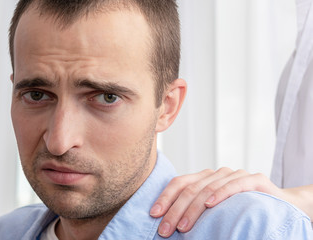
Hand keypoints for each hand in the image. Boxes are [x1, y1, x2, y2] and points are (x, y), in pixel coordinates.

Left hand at [149, 168, 281, 236]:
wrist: (279, 205)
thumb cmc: (241, 209)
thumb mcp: (214, 210)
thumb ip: (195, 210)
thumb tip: (169, 225)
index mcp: (204, 178)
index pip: (179, 183)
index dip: (165, 197)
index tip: (154, 214)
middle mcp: (217, 173)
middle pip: (190, 188)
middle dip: (175, 210)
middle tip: (165, 230)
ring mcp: (235, 174)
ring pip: (207, 187)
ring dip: (193, 209)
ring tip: (183, 227)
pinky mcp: (254, 179)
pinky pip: (234, 185)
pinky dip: (220, 194)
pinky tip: (209, 205)